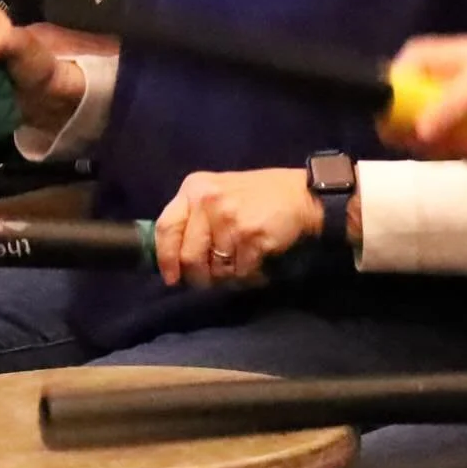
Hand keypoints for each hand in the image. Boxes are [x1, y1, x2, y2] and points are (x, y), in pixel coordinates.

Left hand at [154, 169, 325, 289]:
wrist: (301, 194)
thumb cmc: (257, 196)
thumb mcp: (218, 194)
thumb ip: (195, 218)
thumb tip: (174, 259)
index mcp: (194, 188)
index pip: (165, 228)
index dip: (165, 258)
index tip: (172, 277)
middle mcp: (207, 200)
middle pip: (188, 256)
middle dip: (199, 276)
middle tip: (212, 279)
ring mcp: (228, 218)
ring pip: (215, 268)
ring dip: (228, 276)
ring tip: (241, 263)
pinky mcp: (249, 235)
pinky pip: (240, 271)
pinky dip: (248, 275)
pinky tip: (257, 262)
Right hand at [384, 31, 466, 155]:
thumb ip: (450, 108)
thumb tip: (418, 134)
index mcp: (415, 61)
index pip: (384, 98)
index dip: (398, 124)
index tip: (426, 142)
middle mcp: (417, 80)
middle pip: (402, 125)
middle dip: (434, 143)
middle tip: (465, 147)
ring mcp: (432, 99)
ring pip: (424, 139)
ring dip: (454, 149)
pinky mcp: (448, 116)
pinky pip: (443, 142)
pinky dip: (464, 148)